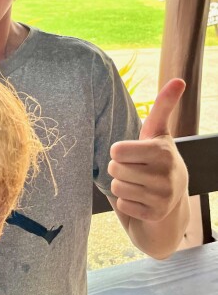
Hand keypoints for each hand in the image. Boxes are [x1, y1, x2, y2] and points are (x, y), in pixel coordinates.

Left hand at [108, 79, 187, 221]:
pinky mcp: (155, 214)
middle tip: (135, 169)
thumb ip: (163, 105)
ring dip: (122, 185)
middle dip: (119, 169)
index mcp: (162, 151)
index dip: (119, 152)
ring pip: (116, 187)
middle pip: (114, 169)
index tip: (133, 153)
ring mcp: (162, 197)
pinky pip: (122, 204)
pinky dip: (127, 202)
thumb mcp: (158, 131)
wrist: (173, 195)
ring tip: (138, 183)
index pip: (116, 151)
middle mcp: (165, 175)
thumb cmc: (156, 157)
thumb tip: (180, 80)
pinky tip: (141, 198)